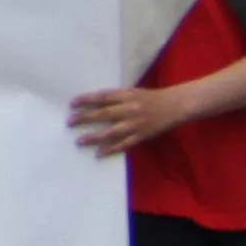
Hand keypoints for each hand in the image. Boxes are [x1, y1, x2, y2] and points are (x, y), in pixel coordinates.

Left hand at [69, 83, 186, 155]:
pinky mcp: (142, 135)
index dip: (86, 100)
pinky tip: (99, 153)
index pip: (102, 97)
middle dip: (85, 118)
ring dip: (95, 137)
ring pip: (112, 131)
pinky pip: (125, 144)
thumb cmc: (150, 97)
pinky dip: (111, 149)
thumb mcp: (132, 92)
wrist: (175, 105)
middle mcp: (130, 109)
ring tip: (79, 141)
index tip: (71, 104)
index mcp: (127, 95)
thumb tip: (93, 101)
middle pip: (104, 114)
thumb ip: (115, 97)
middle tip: (69, 121)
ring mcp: (136, 124)